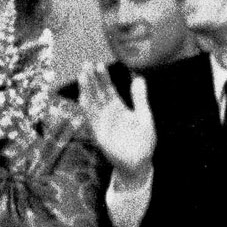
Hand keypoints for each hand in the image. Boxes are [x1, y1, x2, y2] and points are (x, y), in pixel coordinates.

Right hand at [77, 63, 155, 180]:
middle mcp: (107, 113)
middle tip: (86, 63)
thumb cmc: (143, 141)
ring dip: (86, 89)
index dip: (103, 77)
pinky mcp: (98, 132)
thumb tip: (139, 77)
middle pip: (97, 92)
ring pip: (91, 102)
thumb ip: (140, 98)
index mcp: (119, 107)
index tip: (99, 64)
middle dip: (91, 79)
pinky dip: (86, 107)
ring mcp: (102, 122)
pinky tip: (83, 96)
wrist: (139, 162)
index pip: (108, 88)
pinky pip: (90, 118)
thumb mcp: (144, 116)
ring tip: (82, 74)